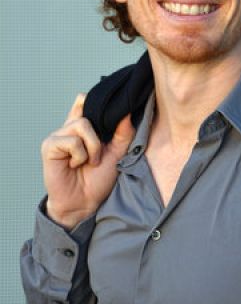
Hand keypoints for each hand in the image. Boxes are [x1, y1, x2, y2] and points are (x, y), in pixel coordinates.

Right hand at [41, 94, 134, 228]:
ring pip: (82, 124)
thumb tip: (128, 112)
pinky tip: (76, 165)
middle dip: (101, 134)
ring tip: (90, 162)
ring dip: (93, 147)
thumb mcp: (117, 153)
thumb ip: (123, 133)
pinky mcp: (50, 146)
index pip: (84, 100)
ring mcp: (58, 135)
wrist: (84, 204)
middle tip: (99, 155)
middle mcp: (69, 128)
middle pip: (87, 108)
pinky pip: (72, 141)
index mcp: (83, 127)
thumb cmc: (98, 180)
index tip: (111, 111)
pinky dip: (80, 155)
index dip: (95, 100)